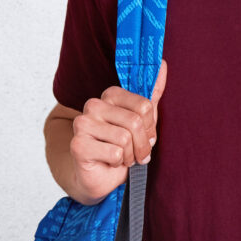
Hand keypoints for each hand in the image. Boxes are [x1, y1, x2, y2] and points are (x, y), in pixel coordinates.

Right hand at [69, 60, 167, 202]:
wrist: (102, 176)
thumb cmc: (123, 145)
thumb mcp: (143, 119)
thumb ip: (152, 92)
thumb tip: (163, 63)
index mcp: (110, 95)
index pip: (144, 105)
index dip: (150, 127)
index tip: (146, 136)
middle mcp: (93, 105)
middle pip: (135, 122)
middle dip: (142, 144)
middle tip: (137, 152)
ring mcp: (82, 124)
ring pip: (124, 138)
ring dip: (130, 155)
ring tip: (122, 157)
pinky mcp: (78, 145)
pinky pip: (114, 153)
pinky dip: (118, 163)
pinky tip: (109, 162)